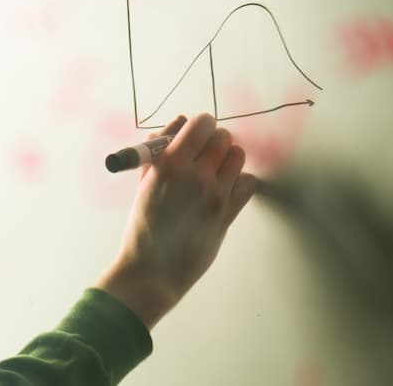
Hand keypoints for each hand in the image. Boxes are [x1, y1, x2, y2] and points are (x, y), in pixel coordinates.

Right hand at [95, 113, 258, 328]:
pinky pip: (248, 183)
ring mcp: (214, 194)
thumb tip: (179, 122)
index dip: (201, 125)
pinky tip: (225, 191)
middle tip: (206, 155)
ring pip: (238, 156)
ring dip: (228, 160)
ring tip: (216, 173)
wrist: (151, 271)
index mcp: (169, 163)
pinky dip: (240, 183)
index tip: (197, 135)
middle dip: (215, 142)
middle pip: (223, 137)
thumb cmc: (143, 226)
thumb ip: (159, 149)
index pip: (201, 122)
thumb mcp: (144, 182)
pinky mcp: (227, 214)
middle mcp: (194, 175)